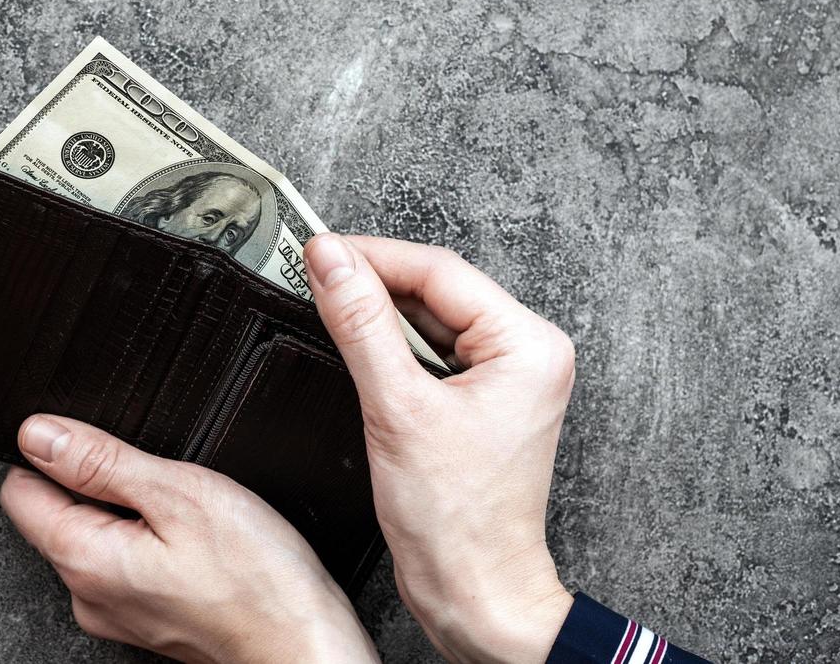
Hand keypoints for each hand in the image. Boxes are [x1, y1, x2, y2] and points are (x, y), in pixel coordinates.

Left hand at [0, 413, 381, 663]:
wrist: (304, 647)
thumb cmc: (257, 580)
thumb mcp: (178, 492)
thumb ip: (99, 461)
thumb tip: (38, 434)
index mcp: (83, 558)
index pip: (19, 490)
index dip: (58, 454)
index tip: (106, 451)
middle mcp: (86, 595)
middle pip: (56, 512)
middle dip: (98, 483)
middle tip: (162, 487)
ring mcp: (115, 613)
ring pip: (94, 537)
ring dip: (129, 513)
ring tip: (184, 517)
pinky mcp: (144, 620)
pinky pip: (124, 563)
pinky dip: (150, 541)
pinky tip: (193, 543)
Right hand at [303, 234, 575, 663]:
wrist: (474, 591)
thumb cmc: (456, 519)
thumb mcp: (397, 408)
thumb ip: (361, 325)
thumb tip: (330, 260)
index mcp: (528, 344)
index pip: (439, 270)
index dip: (372, 255)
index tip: (317, 247)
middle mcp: (527, 351)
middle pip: (436, 288)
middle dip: (372, 279)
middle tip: (311, 270)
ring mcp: (505, 375)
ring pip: (429, 317)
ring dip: (377, 312)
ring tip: (326, 301)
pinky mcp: (481, 397)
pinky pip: (430, 350)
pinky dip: (389, 344)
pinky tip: (355, 342)